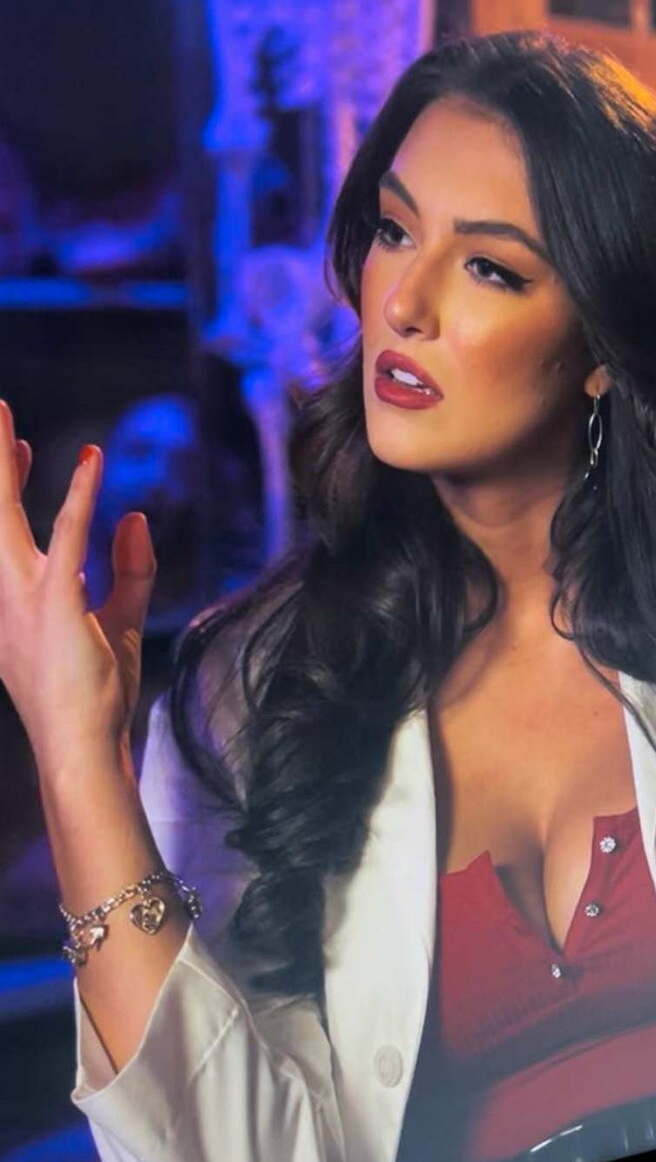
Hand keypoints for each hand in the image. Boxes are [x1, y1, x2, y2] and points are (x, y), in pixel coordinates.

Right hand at [0, 400, 155, 767]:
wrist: (81, 746)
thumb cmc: (97, 693)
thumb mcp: (121, 620)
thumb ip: (130, 567)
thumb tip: (135, 515)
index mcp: (12, 599)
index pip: (5, 529)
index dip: (9, 482)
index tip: (17, 442)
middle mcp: (6, 592)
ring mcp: (24, 597)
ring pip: (6, 517)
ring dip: (3, 464)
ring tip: (2, 415)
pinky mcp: (56, 603)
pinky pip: (70, 536)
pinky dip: (82, 495)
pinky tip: (93, 460)